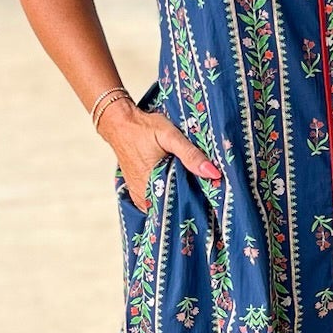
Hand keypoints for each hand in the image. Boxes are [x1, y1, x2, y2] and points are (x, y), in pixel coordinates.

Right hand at [101, 100, 223, 212]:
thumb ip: (190, 154)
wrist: (119, 123)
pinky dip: (163, 198)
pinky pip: (152, 202)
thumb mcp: (170, 136)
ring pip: (161, 206)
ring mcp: (138, 193)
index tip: (209, 202)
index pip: (178, 207)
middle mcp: (143, 193)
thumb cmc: (143, 128)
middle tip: (203, 197)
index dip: (195, 205)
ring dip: (174, 201)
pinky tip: (173, 190)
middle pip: (170, 208)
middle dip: (186, 204)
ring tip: (191, 193)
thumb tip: (213, 173)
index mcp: (152, 184)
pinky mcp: (135, 190)